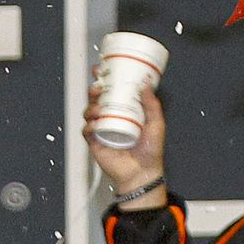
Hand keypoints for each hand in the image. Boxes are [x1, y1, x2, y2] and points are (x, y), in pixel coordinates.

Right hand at [85, 82, 165, 202]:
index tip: (102, 70)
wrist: (143, 173)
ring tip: (98, 109)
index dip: (105, 80)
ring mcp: (102, 130)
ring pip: (89, 113)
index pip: (112, 92)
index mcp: (125, 111)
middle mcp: (112, 118)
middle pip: (97, 100)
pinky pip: (86, 131)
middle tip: (98, 87)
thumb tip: (146, 84)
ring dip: (90, 107)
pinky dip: (88, 126)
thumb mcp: (156, 123)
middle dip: (94, 91)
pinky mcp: (95, 142)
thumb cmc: (150, 151)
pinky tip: (94, 125)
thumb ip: (151, 104)